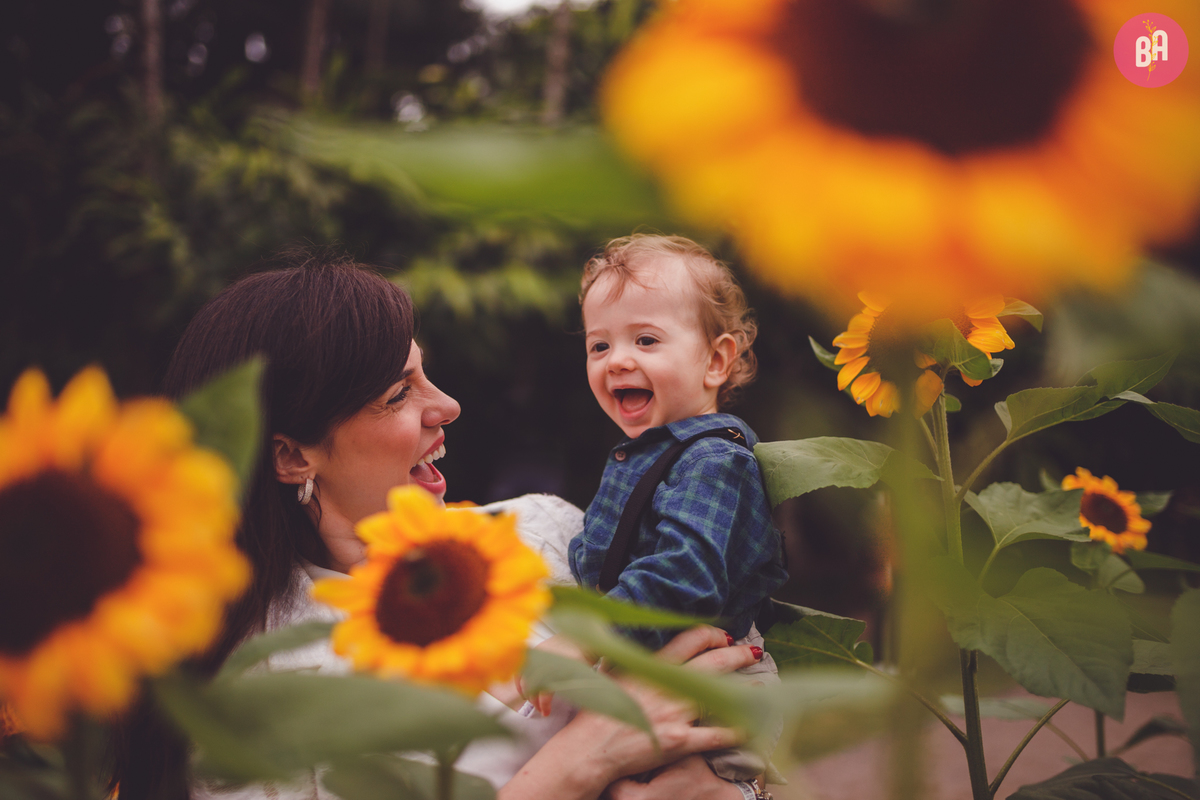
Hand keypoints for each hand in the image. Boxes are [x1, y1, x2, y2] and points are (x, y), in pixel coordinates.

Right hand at [500, 626, 761, 799]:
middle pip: (711, 663)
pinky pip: (715, 735)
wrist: (586, 750)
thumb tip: (631, 637)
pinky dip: (736, 732)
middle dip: (737, 654)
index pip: (688, 641)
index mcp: (649, 667)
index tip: (724, 635)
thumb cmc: (593, 715)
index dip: (711, 635)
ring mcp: (674, 713)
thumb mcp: (609, 675)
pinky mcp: (679, 741)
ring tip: (764, 686)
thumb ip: (629, 658)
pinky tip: (752, 729)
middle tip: (753, 651)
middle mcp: (665, 686)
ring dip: (746, 689)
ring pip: (720, 695)